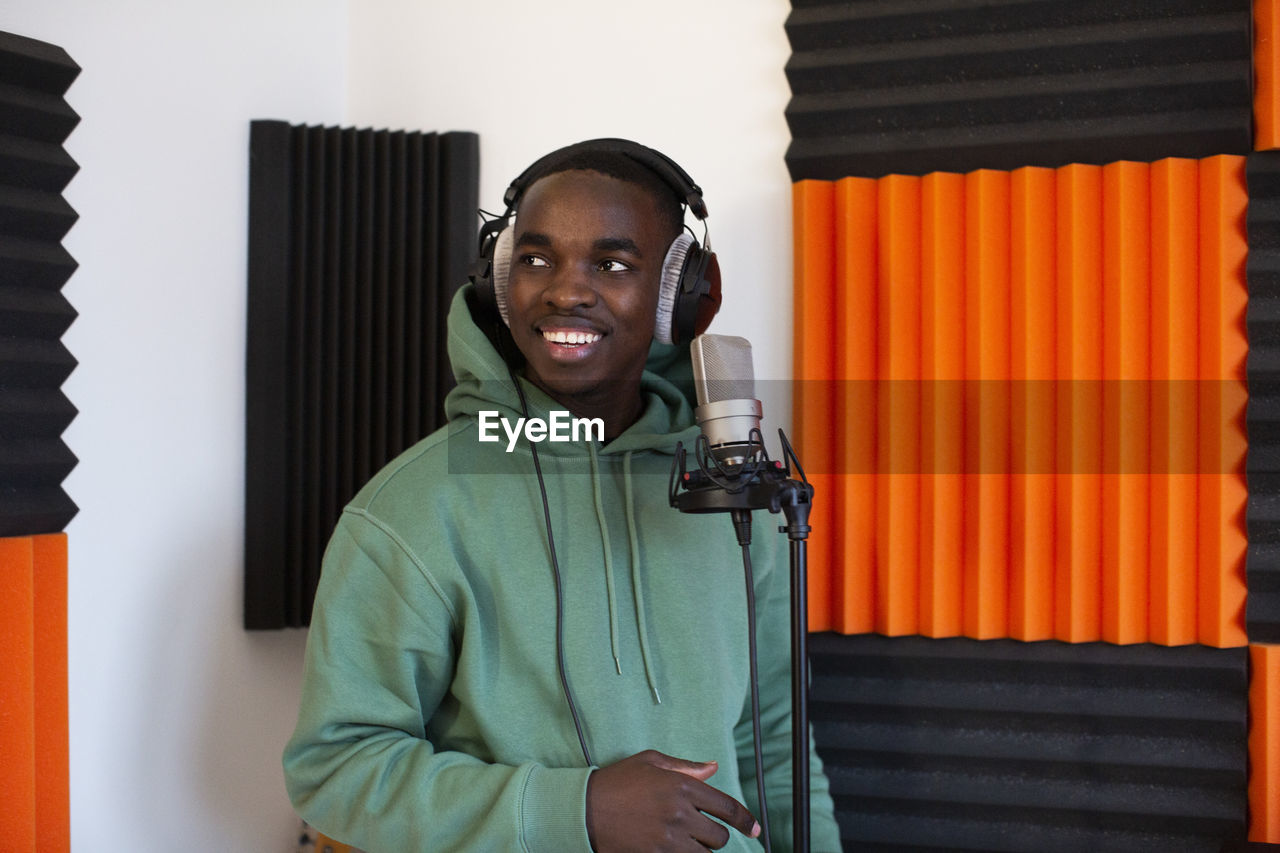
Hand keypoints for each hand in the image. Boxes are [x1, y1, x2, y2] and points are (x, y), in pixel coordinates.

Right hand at [585, 749, 761, 851]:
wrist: (584, 810)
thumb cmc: (617, 782)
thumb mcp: (650, 763)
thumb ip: (686, 768)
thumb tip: (713, 768)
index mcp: (681, 786)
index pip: (726, 807)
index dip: (746, 820)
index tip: (755, 829)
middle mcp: (679, 814)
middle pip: (718, 837)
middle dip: (714, 836)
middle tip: (699, 831)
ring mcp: (668, 840)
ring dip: (700, 852)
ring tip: (684, 842)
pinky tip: (676, 850)